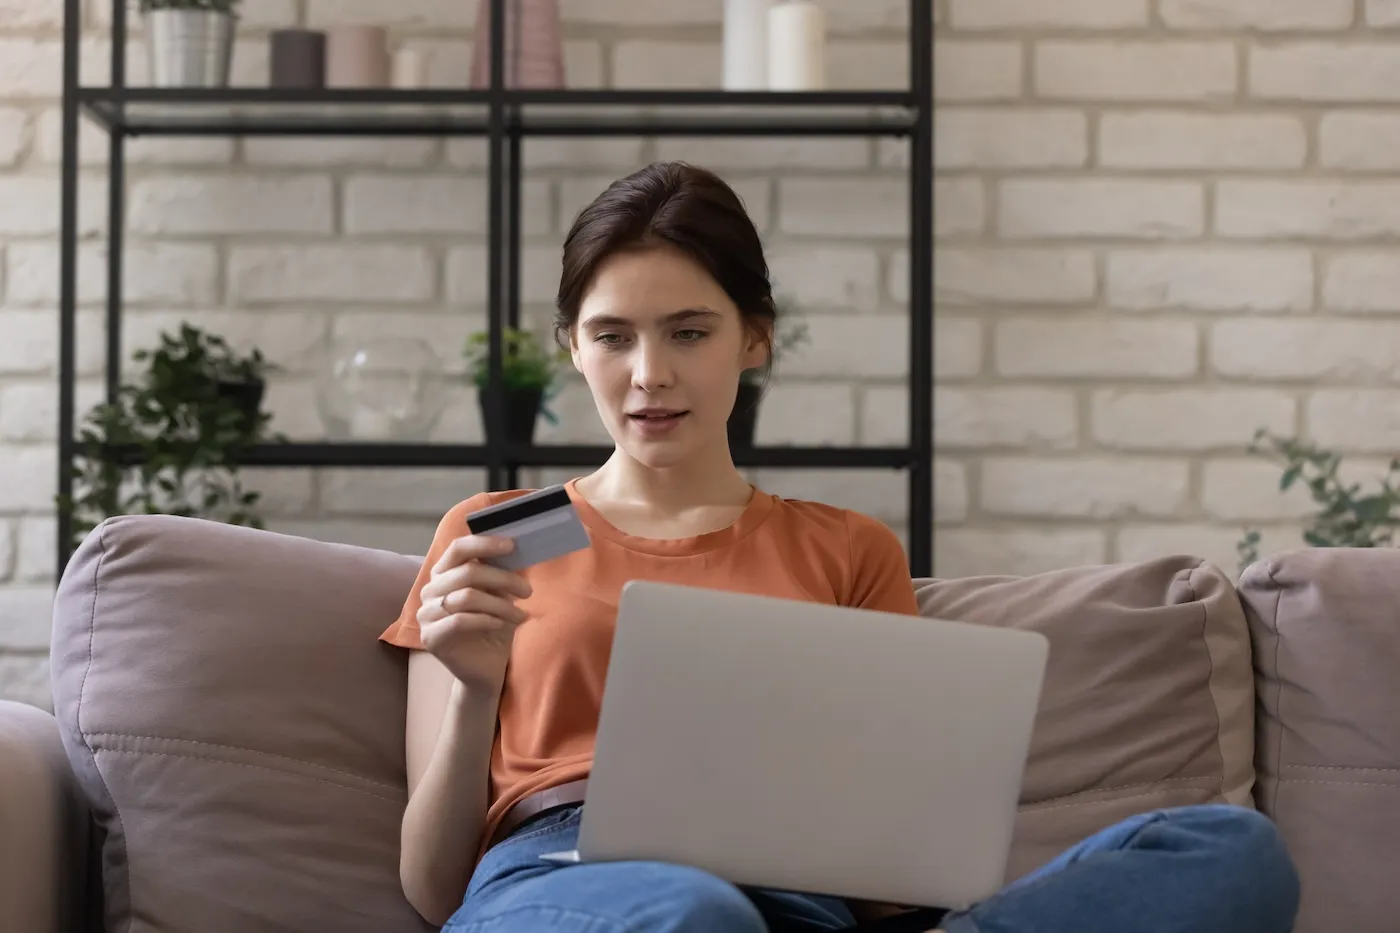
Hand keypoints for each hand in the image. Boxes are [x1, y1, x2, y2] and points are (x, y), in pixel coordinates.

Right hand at [416, 534, 532, 689]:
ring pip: (467, 597)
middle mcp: (430, 590)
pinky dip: (486, 620)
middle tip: (527, 591)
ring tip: (520, 615)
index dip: (485, 543)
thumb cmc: (493, 626)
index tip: (512, 545)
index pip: (458, 548)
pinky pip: (460, 621)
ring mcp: (426, 614)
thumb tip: (514, 548)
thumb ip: (499, 573)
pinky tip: (502, 625)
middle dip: (503, 579)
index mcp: (444, 573)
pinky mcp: (430, 637)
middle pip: (467, 573)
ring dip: (500, 605)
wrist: (485, 667)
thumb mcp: (500, 596)